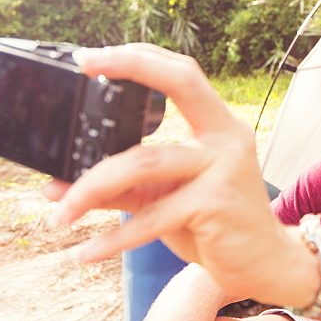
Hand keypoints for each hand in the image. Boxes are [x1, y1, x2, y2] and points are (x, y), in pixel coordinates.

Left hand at [45, 43, 315, 305]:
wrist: (262, 264)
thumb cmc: (215, 225)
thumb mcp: (166, 196)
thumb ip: (121, 185)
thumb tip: (58, 186)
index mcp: (218, 127)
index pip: (183, 75)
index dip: (141, 58)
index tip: (92, 56)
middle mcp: (226, 138)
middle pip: (179, 86)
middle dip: (130, 67)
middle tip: (84, 66)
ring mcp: (224, 168)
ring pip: (144, 162)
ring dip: (91, 187)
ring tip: (60, 213)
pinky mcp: (215, 203)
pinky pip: (151, 216)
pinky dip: (113, 238)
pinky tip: (84, 252)